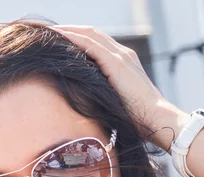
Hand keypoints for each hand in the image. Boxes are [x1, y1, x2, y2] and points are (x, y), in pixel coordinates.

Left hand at [52, 25, 187, 150]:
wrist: (156, 119)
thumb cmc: (136, 117)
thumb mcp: (114, 101)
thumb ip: (101, 94)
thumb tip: (82, 101)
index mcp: (122, 62)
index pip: (95, 42)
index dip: (76, 38)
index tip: (56, 41)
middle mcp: (122, 54)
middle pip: (91, 33)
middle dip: (69, 30)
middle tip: (47, 32)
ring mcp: (121, 56)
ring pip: (89, 34)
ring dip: (67, 31)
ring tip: (48, 32)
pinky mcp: (117, 63)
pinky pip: (91, 45)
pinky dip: (73, 38)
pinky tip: (58, 38)